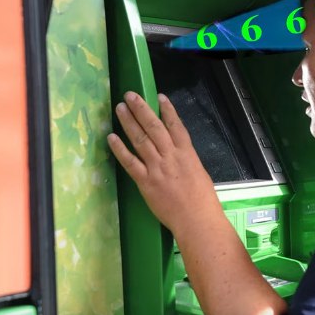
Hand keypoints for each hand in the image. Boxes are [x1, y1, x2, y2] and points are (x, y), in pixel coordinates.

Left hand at [107, 91, 215, 233]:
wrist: (196, 219)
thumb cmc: (203, 200)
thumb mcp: (199, 172)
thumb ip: (186, 160)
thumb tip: (176, 154)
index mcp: (187, 153)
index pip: (175, 126)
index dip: (167, 110)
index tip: (158, 96)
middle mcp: (171, 156)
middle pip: (154, 127)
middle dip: (142, 109)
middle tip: (130, 96)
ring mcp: (157, 168)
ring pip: (140, 140)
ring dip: (129, 122)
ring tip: (120, 108)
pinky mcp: (145, 182)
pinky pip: (130, 162)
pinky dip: (120, 149)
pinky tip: (111, 138)